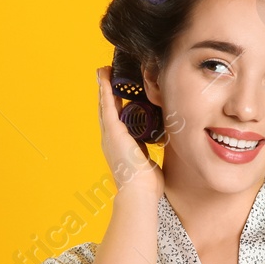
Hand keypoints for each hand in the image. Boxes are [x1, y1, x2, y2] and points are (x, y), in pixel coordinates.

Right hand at [96, 65, 163, 195]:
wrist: (139, 192)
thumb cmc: (146, 183)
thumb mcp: (148, 160)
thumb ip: (150, 149)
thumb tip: (161, 142)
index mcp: (119, 145)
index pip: (115, 119)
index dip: (114, 104)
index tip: (116, 91)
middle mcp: (111, 138)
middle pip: (106, 109)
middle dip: (106, 92)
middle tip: (106, 74)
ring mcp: (110, 134)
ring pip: (104, 104)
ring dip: (103, 86)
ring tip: (104, 70)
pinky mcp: (112, 131)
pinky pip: (106, 105)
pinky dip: (104, 89)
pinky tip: (104, 76)